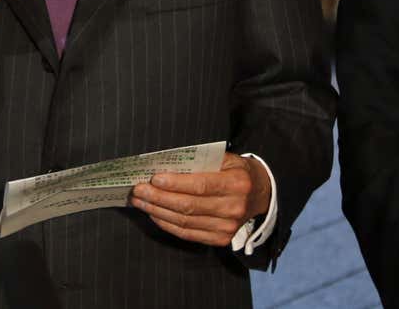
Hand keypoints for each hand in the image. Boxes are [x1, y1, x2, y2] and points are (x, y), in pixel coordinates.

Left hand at [130, 153, 272, 246]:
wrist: (260, 194)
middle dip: (158, 198)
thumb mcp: (226, 159)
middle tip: (138, 190)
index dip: (175, 183)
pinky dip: (167, 224)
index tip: (154, 178)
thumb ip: (201, 161)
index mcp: (236, 183)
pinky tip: (154, 214)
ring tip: (140, 201)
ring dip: (157, 211)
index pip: (200, 185)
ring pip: (185, 222)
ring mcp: (227, 227)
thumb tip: (166, 165)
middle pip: (188, 206)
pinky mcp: (221, 239)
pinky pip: (188, 234)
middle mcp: (233, 207)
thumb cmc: (237, 171)